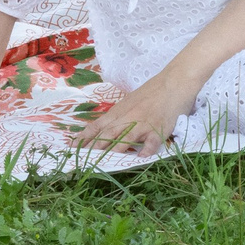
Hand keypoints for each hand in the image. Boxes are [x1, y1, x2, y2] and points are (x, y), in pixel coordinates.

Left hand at [74, 73, 197, 157]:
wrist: (173, 82)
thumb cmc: (151, 93)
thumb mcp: (129, 102)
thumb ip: (118, 116)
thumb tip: (105, 130)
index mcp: (119, 112)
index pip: (97, 126)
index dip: (84, 137)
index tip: (71, 147)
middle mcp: (128, 118)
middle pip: (108, 134)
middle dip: (94, 148)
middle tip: (81, 160)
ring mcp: (143, 123)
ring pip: (125, 137)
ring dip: (114, 150)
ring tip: (104, 163)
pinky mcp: (159, 128)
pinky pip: (152, 141)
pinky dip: (147, 150)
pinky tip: (141, 159)